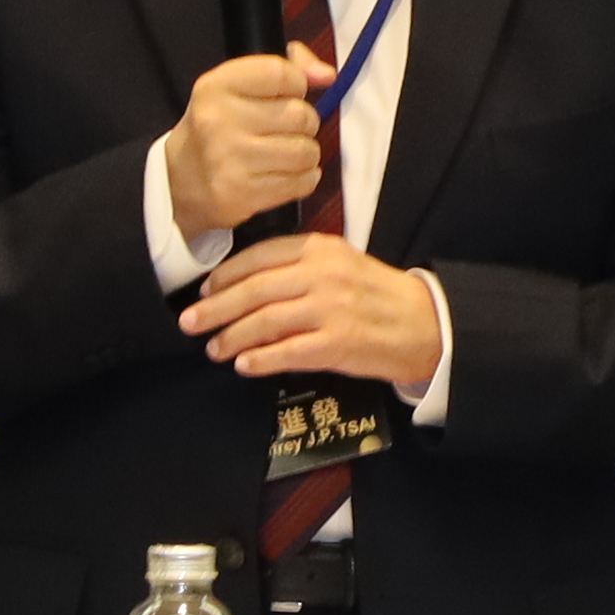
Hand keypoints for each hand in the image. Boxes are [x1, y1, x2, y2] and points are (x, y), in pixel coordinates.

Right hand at [162, 48, 334, 239]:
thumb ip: (288, 66)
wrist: (179, 181)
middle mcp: (219, 120)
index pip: (281, 73)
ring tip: (287, 154)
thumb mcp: (236, 85)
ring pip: (306, 151)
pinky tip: (286, 174)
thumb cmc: (218, 126)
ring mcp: (231, 159)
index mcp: (216, 86)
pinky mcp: (243, 194)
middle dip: (304, 123)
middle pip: (300, 115)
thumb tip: (327, 75)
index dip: (297, 84)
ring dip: (305, 153)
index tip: (289, 94)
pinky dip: (304, 178)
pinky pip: (302, 182)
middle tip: (286, 130)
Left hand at [184, 232, 443, 393]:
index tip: (204, 291)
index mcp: (319, 249)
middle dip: (215, 308)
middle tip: (189, 322)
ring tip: (213, 349)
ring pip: (265, 322)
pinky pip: (287, 352)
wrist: (425, 324)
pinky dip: (260, 359)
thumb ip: (297, 267)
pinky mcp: (337, 343)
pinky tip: (243, 365)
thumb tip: (244, 286)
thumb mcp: (340, 264)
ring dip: (232, 337)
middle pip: (254, 290)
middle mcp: (322, 275)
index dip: (225, 276)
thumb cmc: (377, 295)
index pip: (258, 257)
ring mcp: (330, 309)